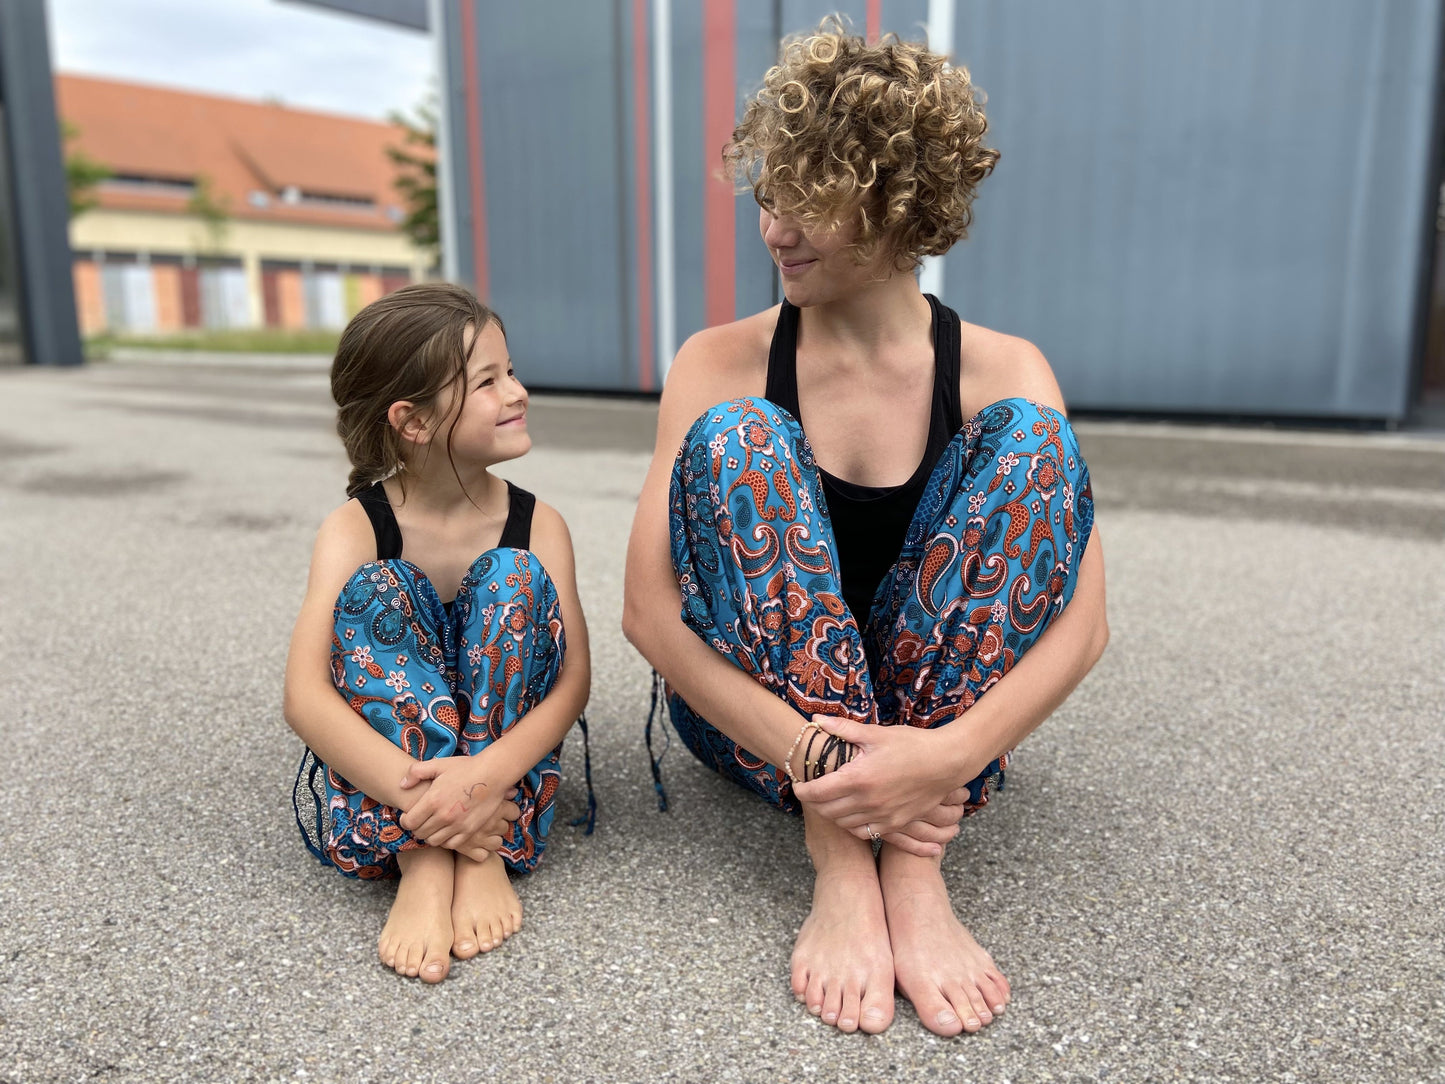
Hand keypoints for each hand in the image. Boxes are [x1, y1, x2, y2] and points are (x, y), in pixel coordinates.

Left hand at [398, 756, 520, 859]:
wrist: (493, 774)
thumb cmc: (465, 767)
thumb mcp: (439, 764)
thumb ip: (416, 772)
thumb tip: (402, 785)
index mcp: (433, 800)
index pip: (409, 822)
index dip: (405, 820)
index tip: (409, 816)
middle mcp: (443, 816)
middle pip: (419, 833)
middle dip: (417, 828)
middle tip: (421, 821)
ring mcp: (457, 825)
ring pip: (433, 841)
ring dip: (430, 835)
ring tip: (433, 826)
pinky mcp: (470, 830)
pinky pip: (451, 844)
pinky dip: (445, 840)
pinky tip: (446, 830)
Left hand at [790, 716, 977, 856]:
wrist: (947, 763)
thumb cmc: (912, 744)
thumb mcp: (876, 734)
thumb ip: (843, 729)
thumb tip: (815, 720)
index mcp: (859, 778)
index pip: (817, 792)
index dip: (802, 790)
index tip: (796, 784)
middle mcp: (868, 801)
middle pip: (827, 811)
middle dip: (814, 802)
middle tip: (810, 792)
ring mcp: (883, 816)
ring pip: (844, 824)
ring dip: (831, 815)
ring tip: (829, 801)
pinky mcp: (895, 824)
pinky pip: (865, 832)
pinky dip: (852, 826)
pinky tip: (851, 814)